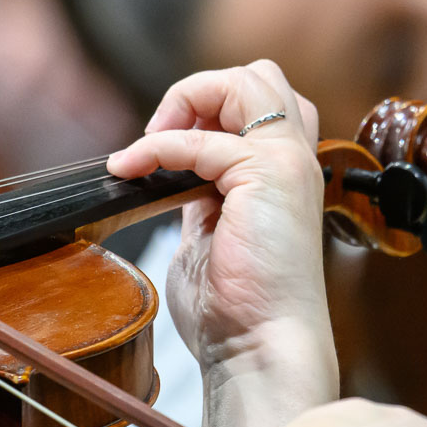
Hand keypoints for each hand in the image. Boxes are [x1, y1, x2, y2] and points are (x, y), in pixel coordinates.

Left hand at [106, 61, 330, 376]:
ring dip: (190, 99)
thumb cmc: (236, 312)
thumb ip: (198, 199)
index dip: (207, 112)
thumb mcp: (207, 238)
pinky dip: (157, 148)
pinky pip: (202, 139)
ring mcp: (288, 165)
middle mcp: (296, 163)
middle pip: (264, 78)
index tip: (160, 149)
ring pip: (251, 80)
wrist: (259, 348)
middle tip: (162, 133)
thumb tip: (166, 176)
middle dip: (204, 91)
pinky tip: (130, 169)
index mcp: (285, 178)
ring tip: (152, 140)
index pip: (259, 107)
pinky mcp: (268, 176)